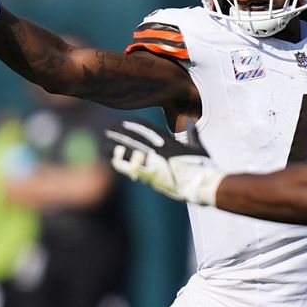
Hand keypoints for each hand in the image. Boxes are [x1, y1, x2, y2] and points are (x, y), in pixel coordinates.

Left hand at [107, 119, 222, 204]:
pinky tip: (112, 162)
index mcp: (169, 142)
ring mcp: (153, 165)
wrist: (202, 185)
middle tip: (108, 130)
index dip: (134, 124)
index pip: (147, 129)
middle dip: (120, 134)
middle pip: (133, 139)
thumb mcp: (198, 147)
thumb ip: (192, 133)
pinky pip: (132, 170)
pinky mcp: (151, 178)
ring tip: (103, 146)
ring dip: (115, 150)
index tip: (125, 122)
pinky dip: (121, 165)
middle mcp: (158, 151)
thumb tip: (189, 120)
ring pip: (129, 155)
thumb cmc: (203, 166)